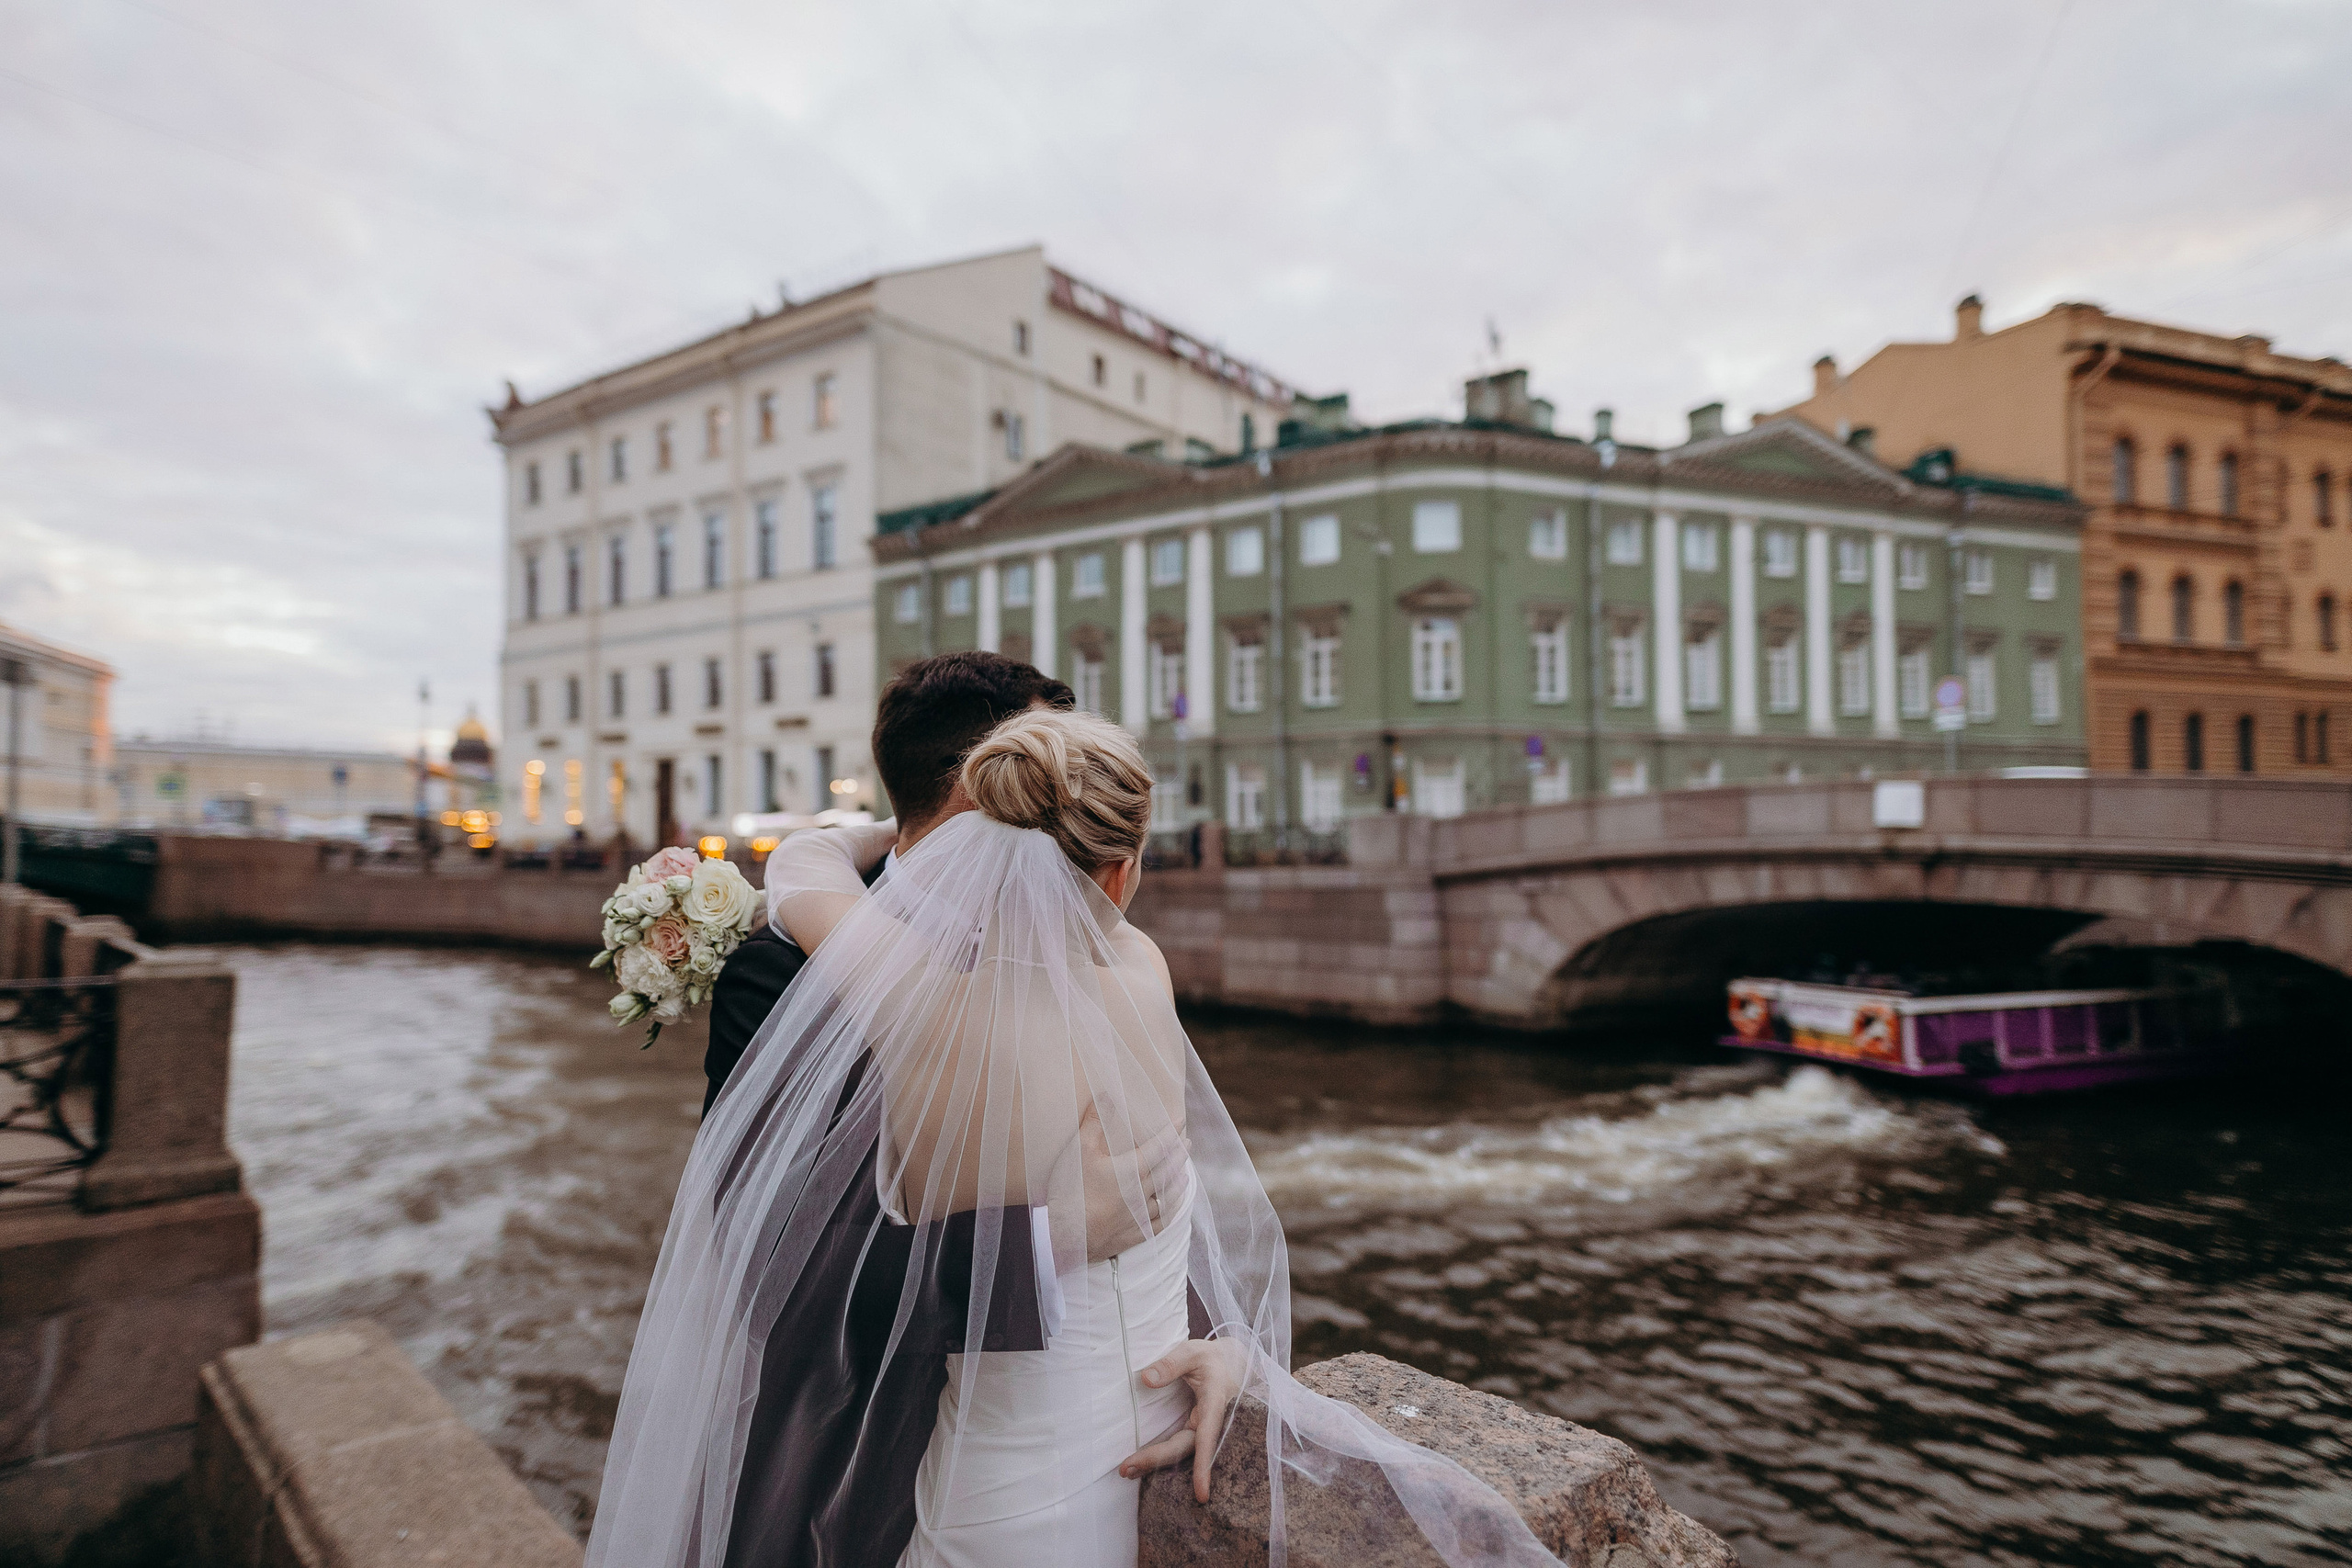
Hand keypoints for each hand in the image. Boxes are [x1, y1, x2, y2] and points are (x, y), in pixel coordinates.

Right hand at [1076, 1105, 1189, 1263]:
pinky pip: (1160, 1223)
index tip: (1181, 1121)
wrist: (1066, 1237)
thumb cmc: (1072, 1190)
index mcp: (1132, 1169)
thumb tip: (1108, 1096)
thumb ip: (1096, 1122)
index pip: (1158, 1146)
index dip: (1171, 1132)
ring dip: (1178, 1182)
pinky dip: (1169, 1212)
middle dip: (1179, 1155)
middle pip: (1167, 1170)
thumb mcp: (1080, 1150)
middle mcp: (1142, 1192)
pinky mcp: (1135, 1234)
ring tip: (1184, 1173)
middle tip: (1187, 1144)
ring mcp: (1140, 1215)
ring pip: (1167, 1197)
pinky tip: (1171, 1209)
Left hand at [1118, 1339, 1245, 1501]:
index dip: (1203, 1466)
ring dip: (1153, 1462)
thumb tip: (1146, 1379)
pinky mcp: (1192, 1428)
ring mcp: (1200, 1428)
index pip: (1207, 1438)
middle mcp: (1208, 1422)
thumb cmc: (1210, 1358)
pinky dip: (1157, 1455)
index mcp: (1214, 1404)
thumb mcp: (1192, 1352)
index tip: (1201, 1493)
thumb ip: (1170, 1364)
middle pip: (1184, 1448)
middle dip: (1156, 1460)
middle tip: (1125, 1470)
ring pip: (1179, 1451)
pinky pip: (1176, 1445)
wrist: (1229, 1364)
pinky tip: (1139, 1463)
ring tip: (1126, 1471)